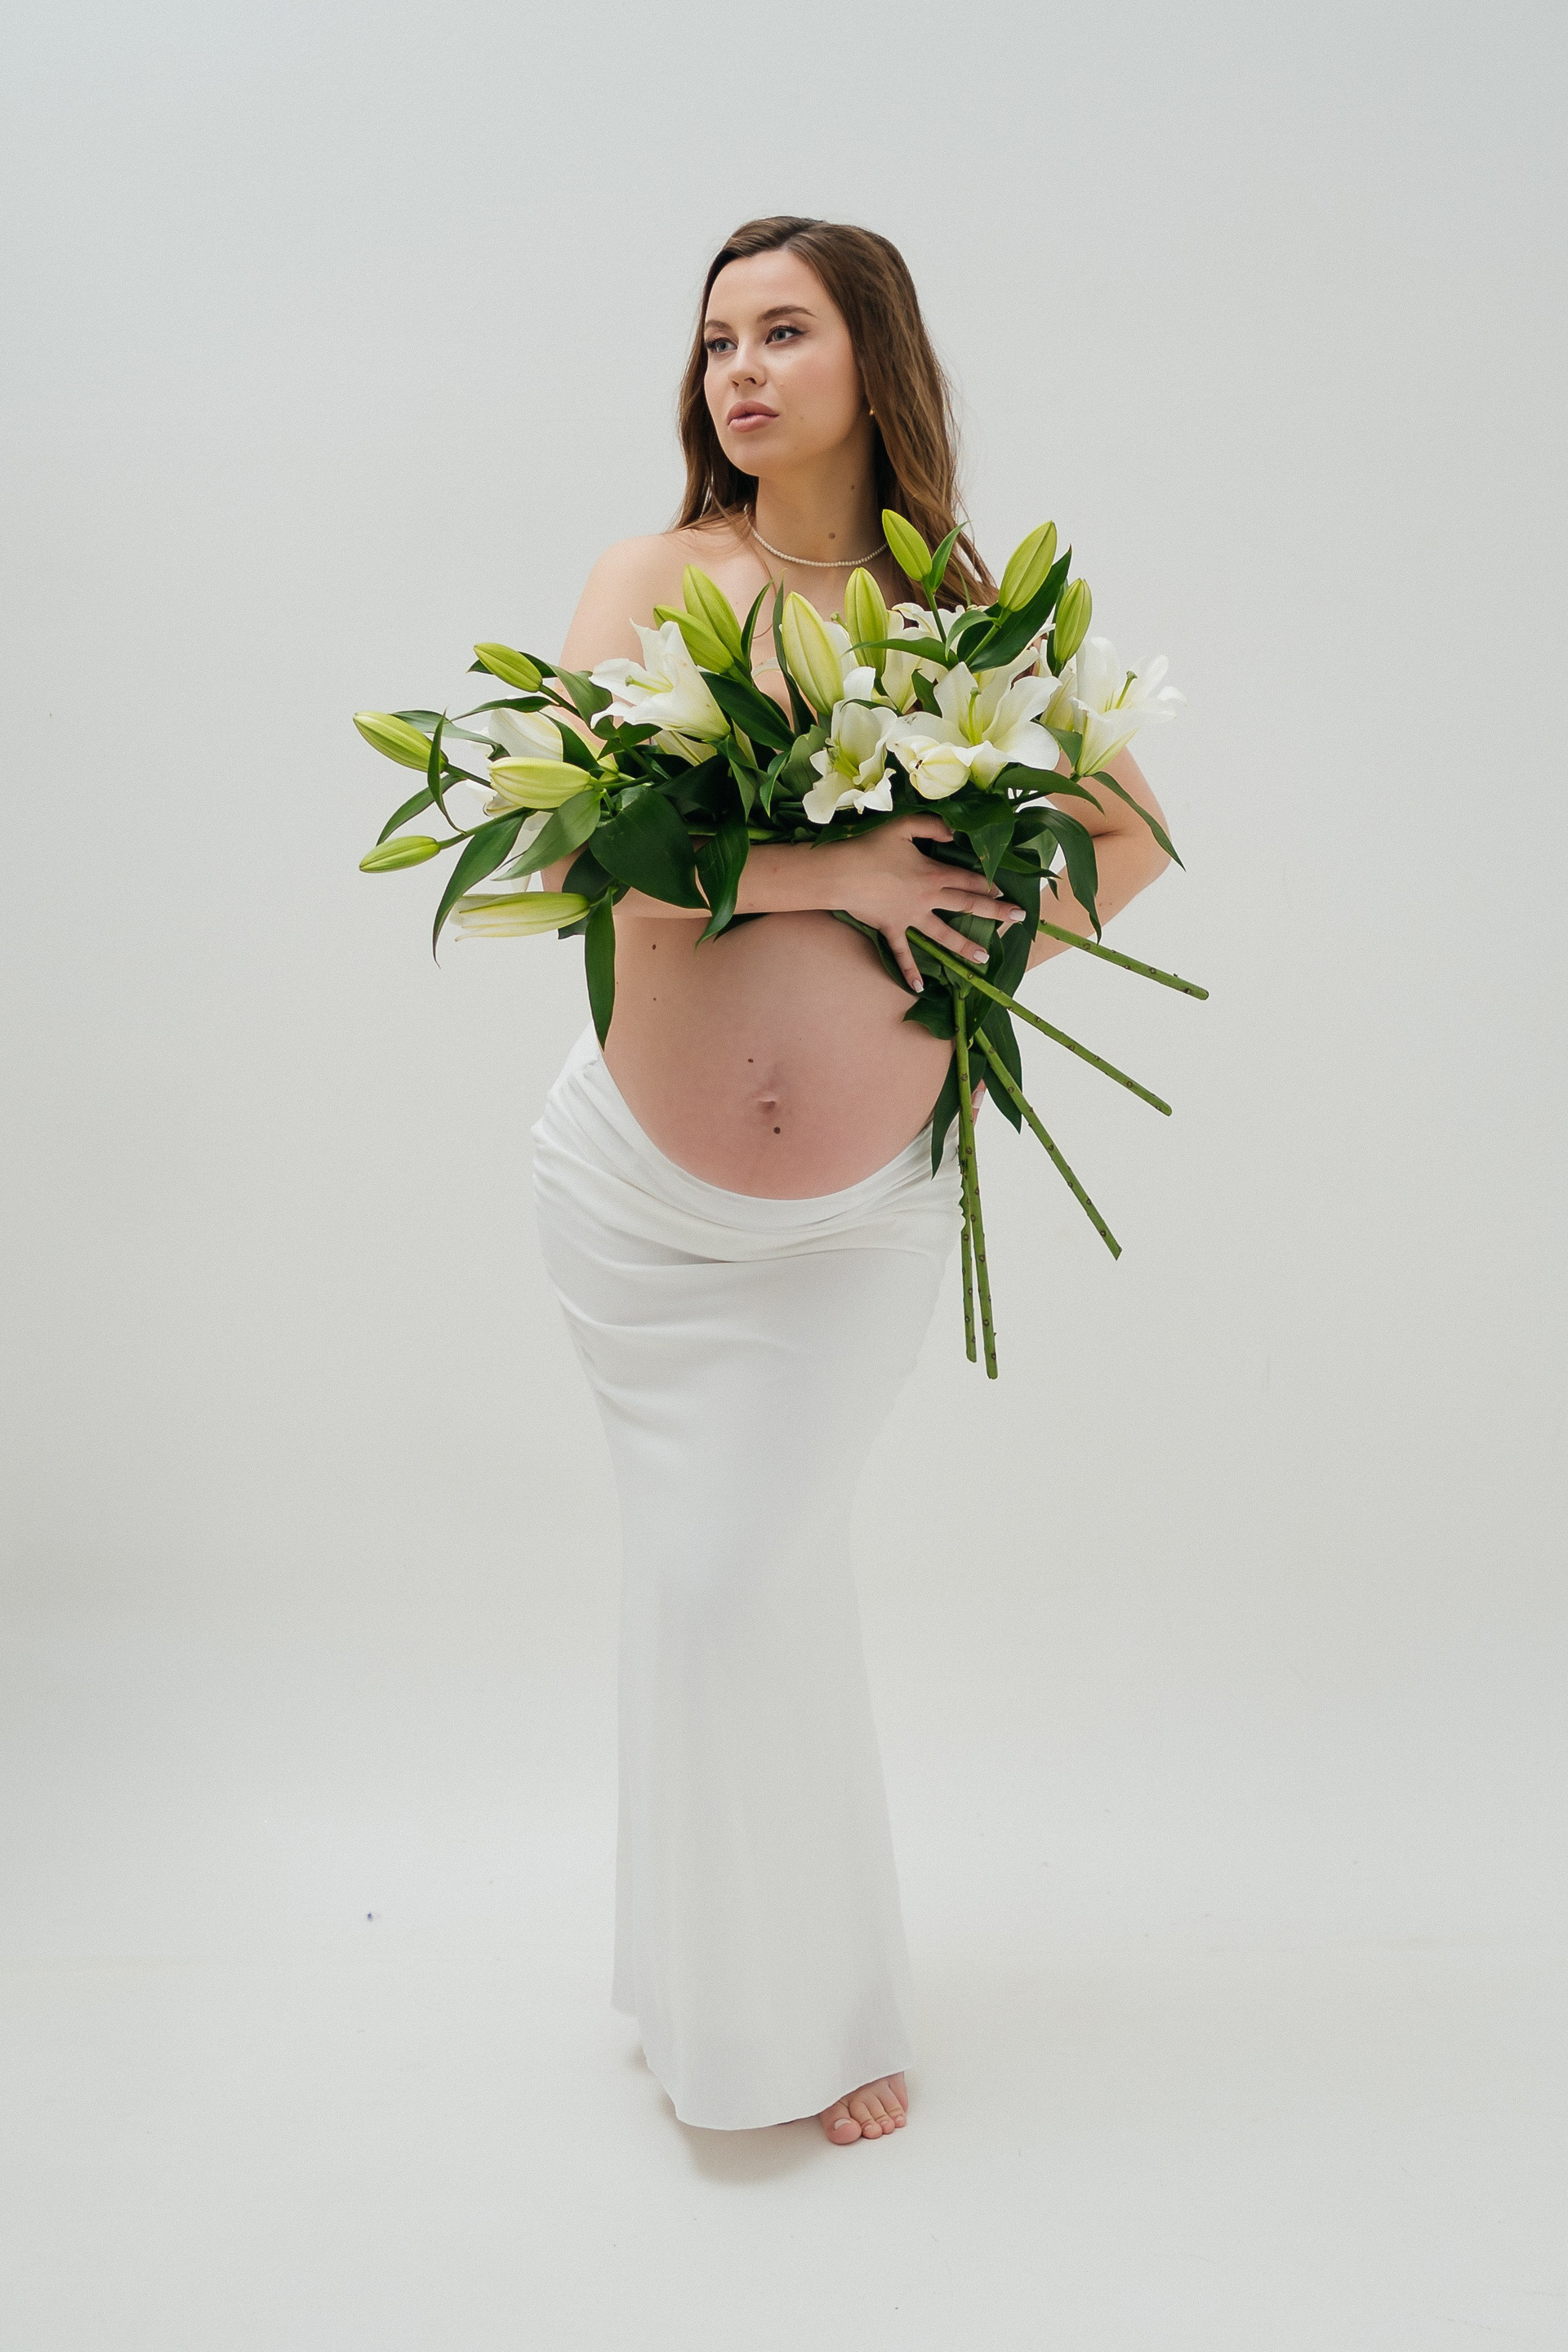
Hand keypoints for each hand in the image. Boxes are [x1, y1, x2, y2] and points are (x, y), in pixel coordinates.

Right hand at [821, 815, 1023, 992]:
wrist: (840, 873)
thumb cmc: (870, 847)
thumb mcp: (903, 827)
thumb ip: (932, 826)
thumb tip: (954, 833)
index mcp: (933, 873)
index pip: (969, 879)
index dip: (989, 882)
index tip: (1006, 889)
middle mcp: (928, 898)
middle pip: (967, 905)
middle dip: (996, 911)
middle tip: (1019, 918)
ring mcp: (910, 917)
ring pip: (943, 934)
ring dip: (964, 946)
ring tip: (983, 958)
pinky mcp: (892, 928)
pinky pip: (902, 952)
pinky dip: (909, 970)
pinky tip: (919, 988)